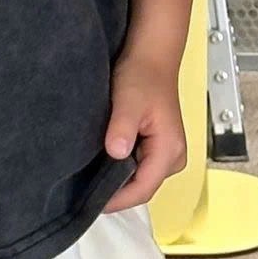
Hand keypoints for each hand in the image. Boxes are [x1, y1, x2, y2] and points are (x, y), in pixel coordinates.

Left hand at [101, 50, 187, 212]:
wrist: (151, 56)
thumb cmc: (143, 75)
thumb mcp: (129, 100)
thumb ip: (123, 128)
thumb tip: (117, 153)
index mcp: (170, 150)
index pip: (143, 189)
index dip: (117, 200)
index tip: (90, 202)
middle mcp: (173, 157)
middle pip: (142, 189)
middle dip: (116, 193)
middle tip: (84, 191)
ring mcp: (166, 154)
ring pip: (140, 180)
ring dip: (118, 182)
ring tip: (90, 179)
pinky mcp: (157, 148)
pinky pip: (138, 168)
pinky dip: (121, 170)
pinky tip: (102, 165)